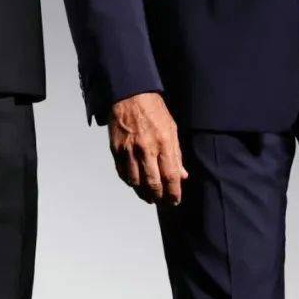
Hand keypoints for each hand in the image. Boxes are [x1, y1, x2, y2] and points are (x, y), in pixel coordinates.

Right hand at [109, 91, 187, 205]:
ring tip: (150, 197)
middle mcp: (146, 149)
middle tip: (163, 203)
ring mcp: (129, 150)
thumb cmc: (153, 111)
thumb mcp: (172, 129)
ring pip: (136, 183)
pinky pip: (122, 173)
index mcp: (163, 143)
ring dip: (144, 194)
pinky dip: (130, 182)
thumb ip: (176, 154)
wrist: (129, 95)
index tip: (175, 201)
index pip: (170, 176)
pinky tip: (136, 184)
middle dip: (159, 198)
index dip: (173, 193)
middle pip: (153, 184)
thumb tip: (182, 175)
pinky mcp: (116, 150)